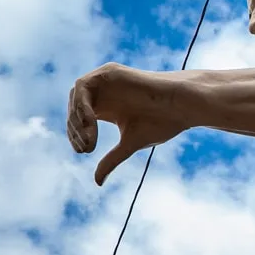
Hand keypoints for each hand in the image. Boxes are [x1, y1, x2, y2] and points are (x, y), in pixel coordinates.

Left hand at [67, 63, 187, 184]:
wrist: (182, 105)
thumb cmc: (162, 122)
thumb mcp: (130, 144)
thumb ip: (111, 159)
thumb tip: (96, 183)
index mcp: (106, 108)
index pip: (78, 121)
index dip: (76, 137)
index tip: (85, 152)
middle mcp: (104, 92)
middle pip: (73, 110)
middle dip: (74, 130)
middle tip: (87, 147)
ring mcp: (106, 81)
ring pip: (75, 97)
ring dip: (76, 118)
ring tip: (89, 136)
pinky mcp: (110, 72)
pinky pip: (82, 85)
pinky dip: (81, 104)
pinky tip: (91, 121)